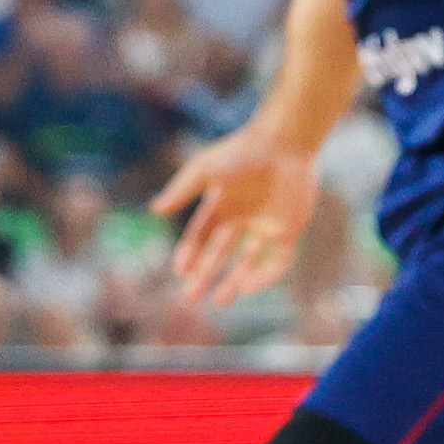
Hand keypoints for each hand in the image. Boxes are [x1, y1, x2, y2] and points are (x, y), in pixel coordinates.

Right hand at [156, 129, 321, 307]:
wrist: (284, 143)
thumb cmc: (243, 152)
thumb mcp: (206, 169)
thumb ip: (182, 190)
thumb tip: (154, 209)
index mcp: (221, 203)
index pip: (200, 235)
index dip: (189, 253)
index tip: (180, 270)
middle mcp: (242, 218)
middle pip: (219, 252)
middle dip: (205, 274)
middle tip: (191, 297)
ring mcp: (265, 225)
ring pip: (247, 261)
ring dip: (234, 281)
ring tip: (221, 300)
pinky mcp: (288, 230)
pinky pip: (276, 261)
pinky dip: (264, 276)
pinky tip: (248, 287)